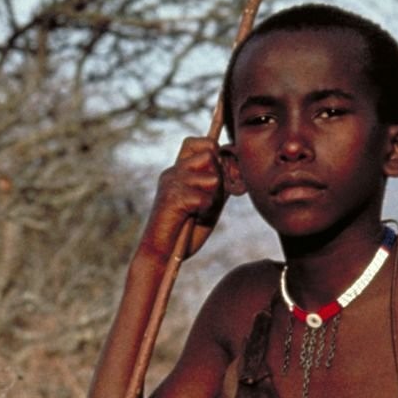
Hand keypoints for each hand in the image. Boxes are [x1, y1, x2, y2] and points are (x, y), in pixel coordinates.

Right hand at [136, 136, 230, 264]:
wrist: (162, 256)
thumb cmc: (185, 232)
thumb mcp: (209, 203)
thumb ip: (220, 184)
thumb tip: (235, 162)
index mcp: (179, 171)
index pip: (201, 142)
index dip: (215, 152)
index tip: (219, 177)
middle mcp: (173, 172)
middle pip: (211, 154)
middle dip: (219, 179)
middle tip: (207, 201)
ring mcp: (171, 183)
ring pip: (212, 177)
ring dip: (212, 198)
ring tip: (199, 212)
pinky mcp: (172, 198)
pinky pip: (205, 198)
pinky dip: (205, 212)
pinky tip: (193, 219)